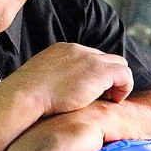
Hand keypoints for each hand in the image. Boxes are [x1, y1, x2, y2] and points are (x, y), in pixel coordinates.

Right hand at [4, 43, 133, 115]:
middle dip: (107, 76)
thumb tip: (55, 92)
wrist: (25, 96)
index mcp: (62, 50)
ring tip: (110, 99)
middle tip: (103, 96)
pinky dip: (124, 87)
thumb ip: (52, 79)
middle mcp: (78, 50)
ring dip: (117, 82)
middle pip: (105, 58)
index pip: (88, 56)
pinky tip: (114, 101)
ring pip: (118, 64)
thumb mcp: (39, 80)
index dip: (93, 74)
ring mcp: (90, 59)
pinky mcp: (100, 71)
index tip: (90, 91)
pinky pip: (125, 75)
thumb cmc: (26, 96)